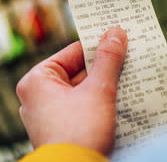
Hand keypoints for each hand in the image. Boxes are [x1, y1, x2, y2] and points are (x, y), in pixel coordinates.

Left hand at [16, 27, 127, 154]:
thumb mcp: (98, 90)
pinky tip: (121, 101)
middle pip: (77, 72)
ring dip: (104, 87)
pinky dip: (99, 104)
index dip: (98, 45)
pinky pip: (82, 109)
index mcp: (36, 81)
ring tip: (129, 79)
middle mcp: (37, 97)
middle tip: (129, 58)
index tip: (119, 38)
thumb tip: (115, 33)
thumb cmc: (79, 133)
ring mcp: (48, 117)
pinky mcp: (60, 132)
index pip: (72, 52)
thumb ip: (108, 60)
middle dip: (104, 68)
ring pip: (81, 91)